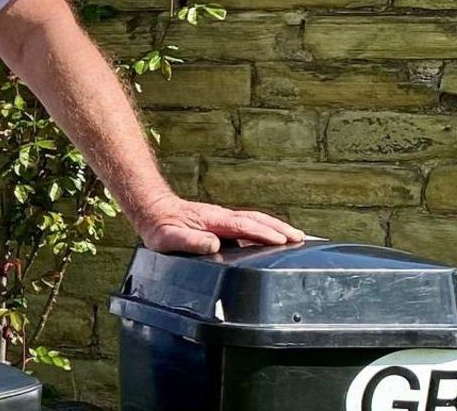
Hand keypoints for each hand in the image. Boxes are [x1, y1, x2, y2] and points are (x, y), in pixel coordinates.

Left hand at [134, 194, 305, 254]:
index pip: (244, 225)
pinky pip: (249, 227)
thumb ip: (190, 241)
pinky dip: (266, 231)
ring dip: (277, 228)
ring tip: (298, 238)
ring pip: (256, 222)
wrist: (154, 212)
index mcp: (213, 220)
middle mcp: (222, 217)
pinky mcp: (223, 226)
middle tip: (302, 239)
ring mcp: (224, 220)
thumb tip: (213, 244)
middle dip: (280, 228)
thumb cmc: (160, 228)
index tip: (283, 240)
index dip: (263, 232)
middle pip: (257, 220)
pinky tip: (275, 242)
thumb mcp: (169, 238)